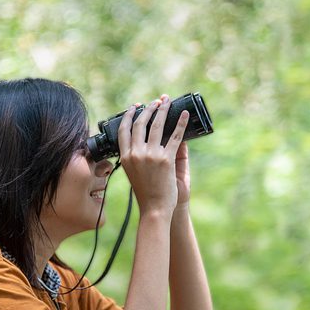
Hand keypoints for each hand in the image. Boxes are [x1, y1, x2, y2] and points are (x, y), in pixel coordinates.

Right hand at [117, 95, 189, 215]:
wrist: (155, 208)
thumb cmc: (146, 192)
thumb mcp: (134, 172)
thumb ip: (137, 155)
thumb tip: (146, 138)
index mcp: (126, 157)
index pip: (124, 130)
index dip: (129, 116)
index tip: (134, 107)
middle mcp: (137, 154)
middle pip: (141, 124)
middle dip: (148, 109)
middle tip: (155, 102)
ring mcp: (152, 156)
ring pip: (157, 126)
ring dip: (163, 111)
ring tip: (167, 102)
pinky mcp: (167, 159)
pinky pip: (175, 136)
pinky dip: (181, 123)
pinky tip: (184, 114)